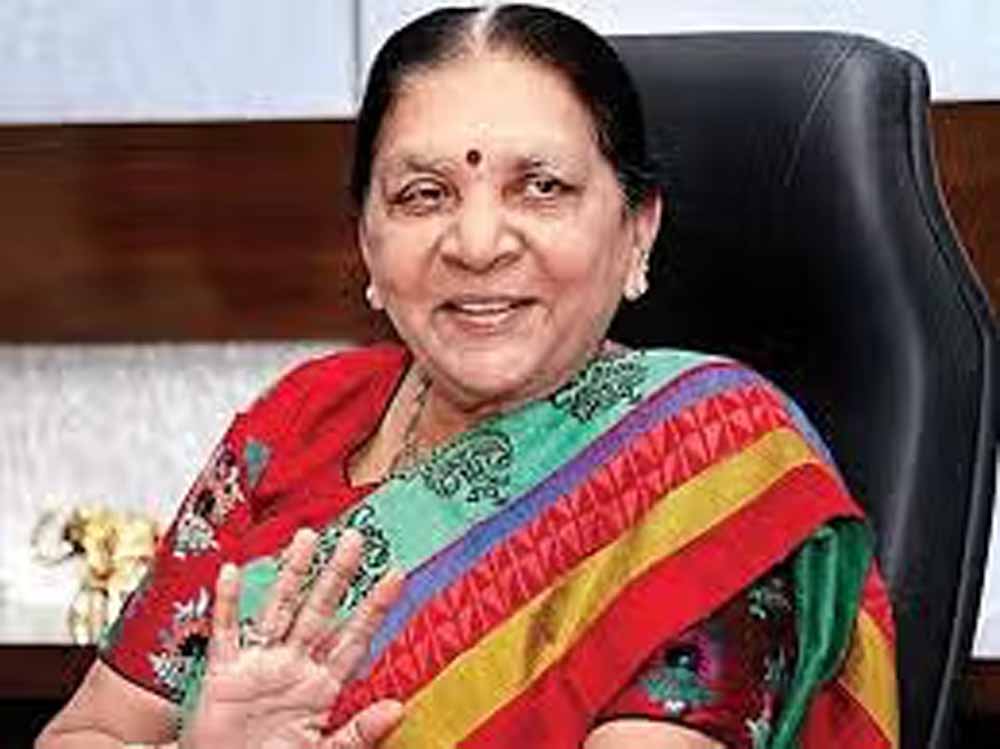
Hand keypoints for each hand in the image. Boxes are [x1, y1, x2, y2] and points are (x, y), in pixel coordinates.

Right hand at [181, 528, 404, 748]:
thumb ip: (357, 733)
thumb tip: (398, 710)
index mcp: (321, 687)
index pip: (354, 639)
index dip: (375, 608)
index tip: (397, 575)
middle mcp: (294, 667)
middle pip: (319, 611)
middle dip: (338, 575)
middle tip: (356, 538)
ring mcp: (260, 666)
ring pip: (278, 610)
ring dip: (291, 574)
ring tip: (306, 538)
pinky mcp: (224, 675)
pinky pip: (226, 634)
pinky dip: (227, 604)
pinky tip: (232, 573)